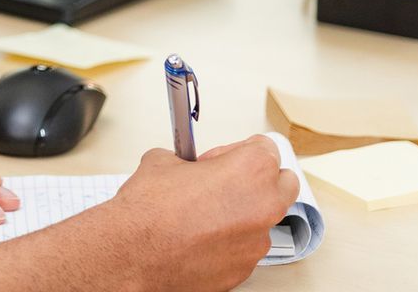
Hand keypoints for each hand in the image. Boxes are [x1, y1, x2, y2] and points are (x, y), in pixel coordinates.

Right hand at [100, 134, 297, 291]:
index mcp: (251, 170)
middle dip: (259, 180)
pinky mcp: (244, 269)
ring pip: (263, 219)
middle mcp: (263, 206)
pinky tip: (199, 238)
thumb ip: (188, 159)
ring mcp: (256, 242)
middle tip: (227, 181)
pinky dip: (229, 242)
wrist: (133, 253)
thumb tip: (185, 164)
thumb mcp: (164, 161)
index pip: (266, 148)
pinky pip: (244, 248)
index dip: (239, 149)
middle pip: (284, 183)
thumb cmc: (149, 211)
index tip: (224, 157)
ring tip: (204, 214)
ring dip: (242, 214)